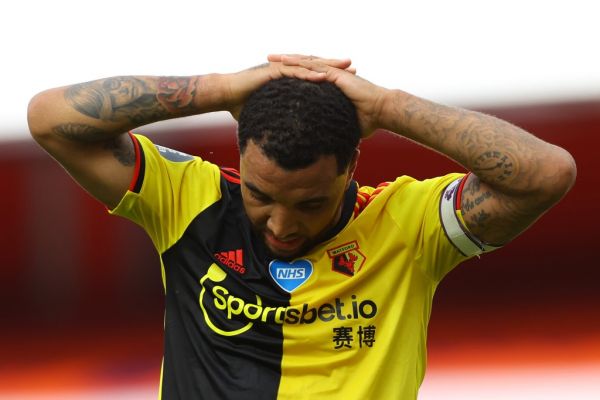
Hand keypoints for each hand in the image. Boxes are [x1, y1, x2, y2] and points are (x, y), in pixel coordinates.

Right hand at [223, 57, 353, 119]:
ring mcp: (279, 69)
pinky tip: (322, 76)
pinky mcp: (272, 72)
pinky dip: (307, 74)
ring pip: (307, 66)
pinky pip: (293, 72)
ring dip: (326, 66)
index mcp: (287, 79)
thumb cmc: (243, 105)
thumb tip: (285, 139)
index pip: (313, 75)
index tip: (348, 79)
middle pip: (315, 66)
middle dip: (334, 66)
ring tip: (343, 67)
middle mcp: (285, 70)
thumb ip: (278, 121)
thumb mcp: (267, 113)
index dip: (330, 76)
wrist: (226, 95)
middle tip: (353, 66)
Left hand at [269, 54, 387, 137]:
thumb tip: (329, 146)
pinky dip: (299, 63)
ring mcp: (333, 73)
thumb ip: (335, 130)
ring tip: (271, 57)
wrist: (381, 111)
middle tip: (268, 60)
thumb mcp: (345, 125)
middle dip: (286, 63)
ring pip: (306, 62)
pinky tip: (286, 61)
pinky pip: (314, 67)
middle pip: (304, 66)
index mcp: (332, 85)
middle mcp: (331, 76)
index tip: (278, 76)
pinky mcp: (336, 74)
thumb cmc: (368, 121)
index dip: (293, 75)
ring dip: (288, 59)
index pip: (308, 76)